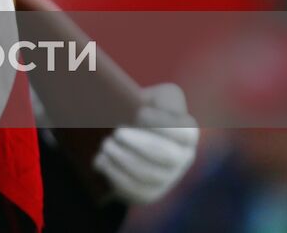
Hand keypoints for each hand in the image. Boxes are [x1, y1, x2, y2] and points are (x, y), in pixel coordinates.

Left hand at [93, 83, 198, 204]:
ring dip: (124, 159)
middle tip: (116, 133)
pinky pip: (135, 189)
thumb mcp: (144, 96)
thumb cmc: (135, 109)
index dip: (163, 124)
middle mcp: (182, 157)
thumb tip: (121, 95)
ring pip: (149, 174)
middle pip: (166, 156)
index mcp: (186, 131)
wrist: (124, 137)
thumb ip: (145, 94)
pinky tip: (101, 161)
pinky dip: (115, 175)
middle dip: (140, 144)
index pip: (183, 131)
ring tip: (105, 146)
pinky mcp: (149, 193)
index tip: (140, 113)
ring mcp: (167, 177)